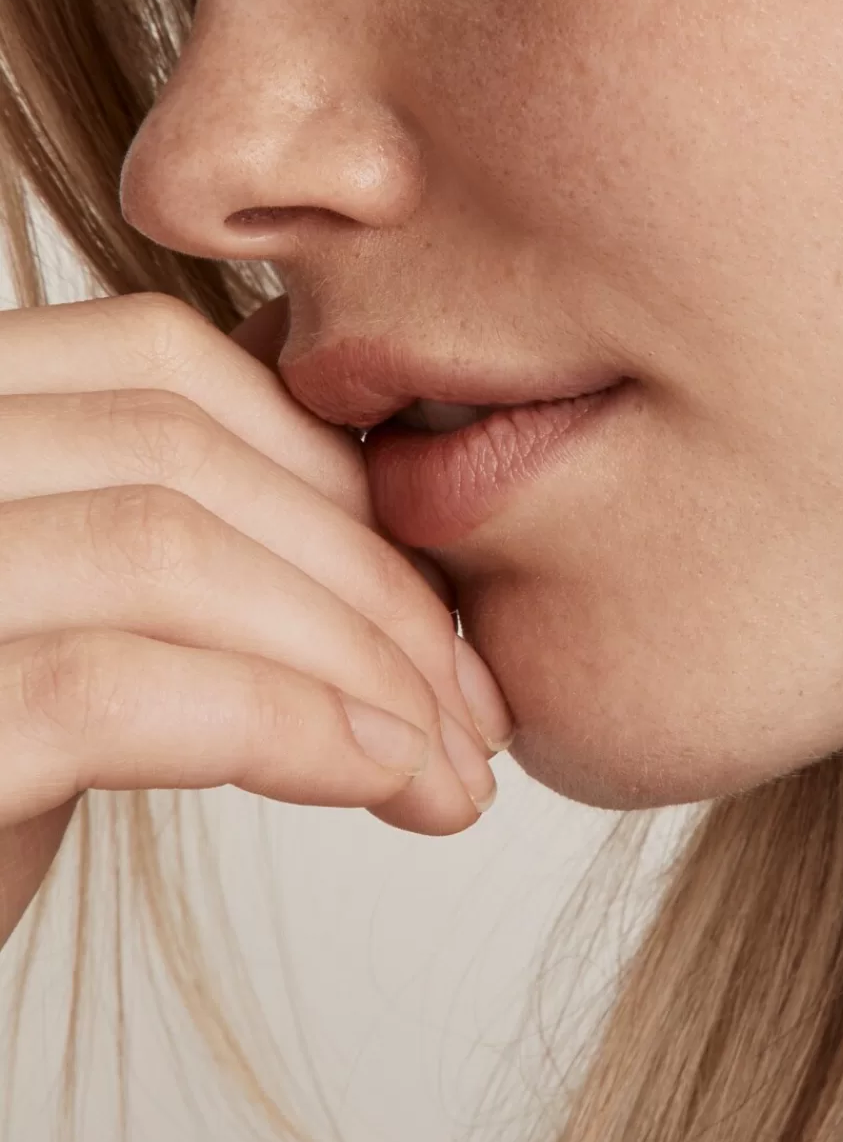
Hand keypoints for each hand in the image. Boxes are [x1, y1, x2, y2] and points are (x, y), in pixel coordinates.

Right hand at [0, 292, 512, 948]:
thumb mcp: (67, 611)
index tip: (435, 591)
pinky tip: (382, 783)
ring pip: (162, 551)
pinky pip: (113, 690)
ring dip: (353, 659)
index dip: (326, 464)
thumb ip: (166, 499)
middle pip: (174, 448)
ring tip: (450, 767)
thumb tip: (349, 414)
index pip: (155, 359)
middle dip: (367, 574)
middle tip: (475, 705)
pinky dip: (283, 726)